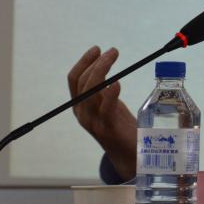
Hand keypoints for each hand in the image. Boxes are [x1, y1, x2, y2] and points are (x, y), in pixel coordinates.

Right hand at [69, 46, 136, 179]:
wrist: (129, 154)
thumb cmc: (120, 127)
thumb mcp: (109, 104)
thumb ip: (105, 90)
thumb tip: (107, 68)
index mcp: (80, 106)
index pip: (75, 79)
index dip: (84, 61)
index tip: (97, 49)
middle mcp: (82, 113)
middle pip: (83, 82)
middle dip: (97, 62)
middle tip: (113, 51)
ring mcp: (93, 121)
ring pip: (91, 91)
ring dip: (102, 70)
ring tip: (113, 58)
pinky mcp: (107, 129)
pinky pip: (105, 108)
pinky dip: (110, 94)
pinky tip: (116, 83)